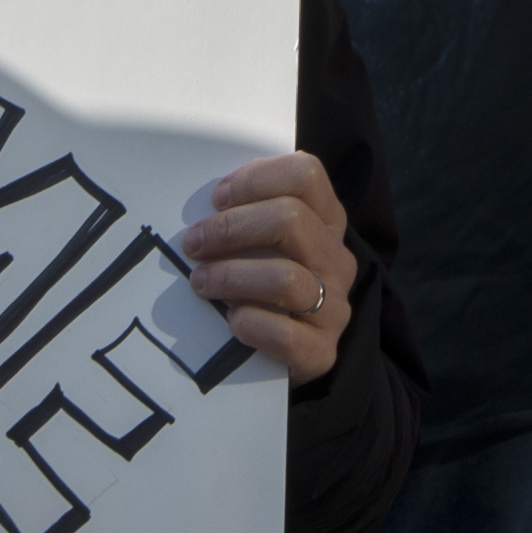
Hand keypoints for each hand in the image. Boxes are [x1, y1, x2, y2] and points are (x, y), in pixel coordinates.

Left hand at [180, 150, 350, 382]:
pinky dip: (251, 323)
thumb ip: (245, 217)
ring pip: (286, 278)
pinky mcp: (322, 352)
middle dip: (231, 228)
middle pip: (292, 219)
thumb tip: (205, 207)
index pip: (306, 175)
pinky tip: (231, 322)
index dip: (256, 179)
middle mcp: (337, 259)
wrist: (284, 357)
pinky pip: (286, 334)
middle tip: (194, 243)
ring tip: (201, 282)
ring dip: (232, 276)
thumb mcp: (263, 244)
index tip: (217, 199)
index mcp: (327, 222)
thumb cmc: (261, 287)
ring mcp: (335, 307)